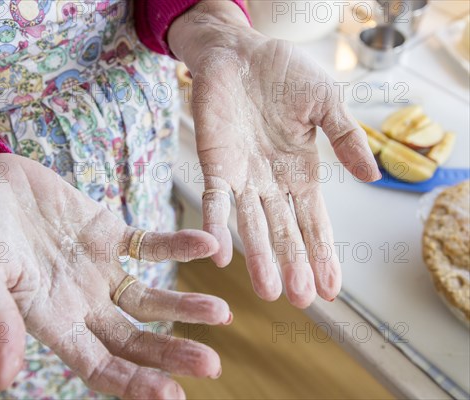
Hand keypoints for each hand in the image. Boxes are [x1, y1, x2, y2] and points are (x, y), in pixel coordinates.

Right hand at [0, 150, 230, 398]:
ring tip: (222, 313)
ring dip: (183, 307)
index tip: (171, 395)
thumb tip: (3, 381)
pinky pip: (150, 245)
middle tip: (212, 365)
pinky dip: (178, 246)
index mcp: (50, 321)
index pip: (98, 365)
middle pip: (133, 339)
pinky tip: (208, 245)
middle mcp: (80, 302)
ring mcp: (98, 269)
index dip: (132, 383)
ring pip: (148, 298)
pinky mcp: (108, 233)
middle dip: (170, 354)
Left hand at [169, 1, 380, 307]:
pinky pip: (214, 198)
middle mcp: (271, 183)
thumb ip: (346, 138)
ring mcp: (242, 176)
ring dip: (259, 256)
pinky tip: (220, 254)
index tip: (331, 289)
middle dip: (293, 264)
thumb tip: (374, 176)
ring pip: (251, 224)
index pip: (314, 221)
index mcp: (300, 173)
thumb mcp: (326, 104)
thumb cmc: (284, 75)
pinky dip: (216, 224)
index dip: (322, 253)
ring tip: (268, 290)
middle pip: (284, 231)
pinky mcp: (215, 162)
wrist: (240, 52)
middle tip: (300, 300)